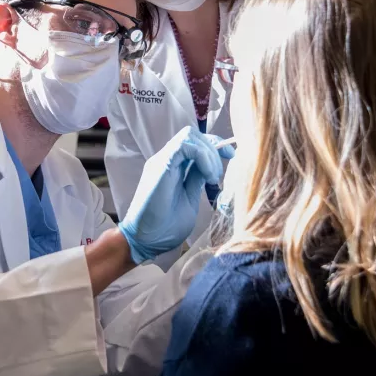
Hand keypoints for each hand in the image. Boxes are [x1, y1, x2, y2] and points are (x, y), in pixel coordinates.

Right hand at [118, 127, 231, 264]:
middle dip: (214, 146)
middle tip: (221, 172)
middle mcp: (165, 159)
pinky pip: (184, 146)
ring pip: (189, 136)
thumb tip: (208, 168)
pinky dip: (202, 157)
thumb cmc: (165, 227)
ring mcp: (161, 161)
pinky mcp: (160, 166)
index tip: (231, 157)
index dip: (215, 146)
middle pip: (193, 135)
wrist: (144, 241)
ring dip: (209, 153)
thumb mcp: (189, 199)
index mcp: (172, 167)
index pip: (194, 143)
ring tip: (213, 178)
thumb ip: (195, 180)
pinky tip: (207, 177)